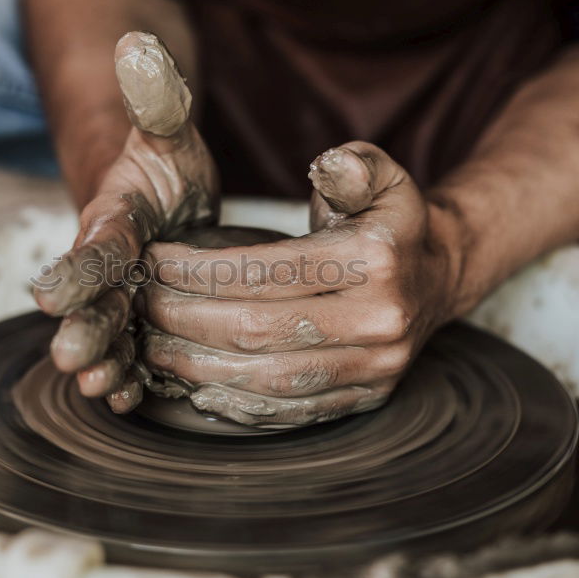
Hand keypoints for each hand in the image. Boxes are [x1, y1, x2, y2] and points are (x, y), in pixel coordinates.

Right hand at [33, 32, 218, 412]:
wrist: (167, 203)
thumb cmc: (166, 167)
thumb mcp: (167, 131)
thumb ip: (156, 99)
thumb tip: (141, 46)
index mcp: (112, 218)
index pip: (93, 243)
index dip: (76, 267)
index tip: (52, 293)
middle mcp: (109, 266)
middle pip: (94, 299)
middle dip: (83, 327)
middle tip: (72, 358)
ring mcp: (125, 299)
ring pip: (110, 334)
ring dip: (104, 362)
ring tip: (101, 389)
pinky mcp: (145, 324)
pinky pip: (136, 353)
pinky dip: (132, 377)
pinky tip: (130, 401)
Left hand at [137, 142, 462, 426]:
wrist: (437, 278)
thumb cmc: (388, 223)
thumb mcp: (381, 176)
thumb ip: (352, 165)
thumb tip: (326, 165)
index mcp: (376, 260)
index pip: (267, 270)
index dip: (199, 269)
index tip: (152, 259)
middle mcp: (381, 320)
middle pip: (260, 330)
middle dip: (185, 319)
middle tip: (141, 305)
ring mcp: (376, 368)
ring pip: (269, 380)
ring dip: (199, 367)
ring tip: (153, 347)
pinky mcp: (366, 399)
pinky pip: (292, 413)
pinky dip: (238, 406)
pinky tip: (197, 389)